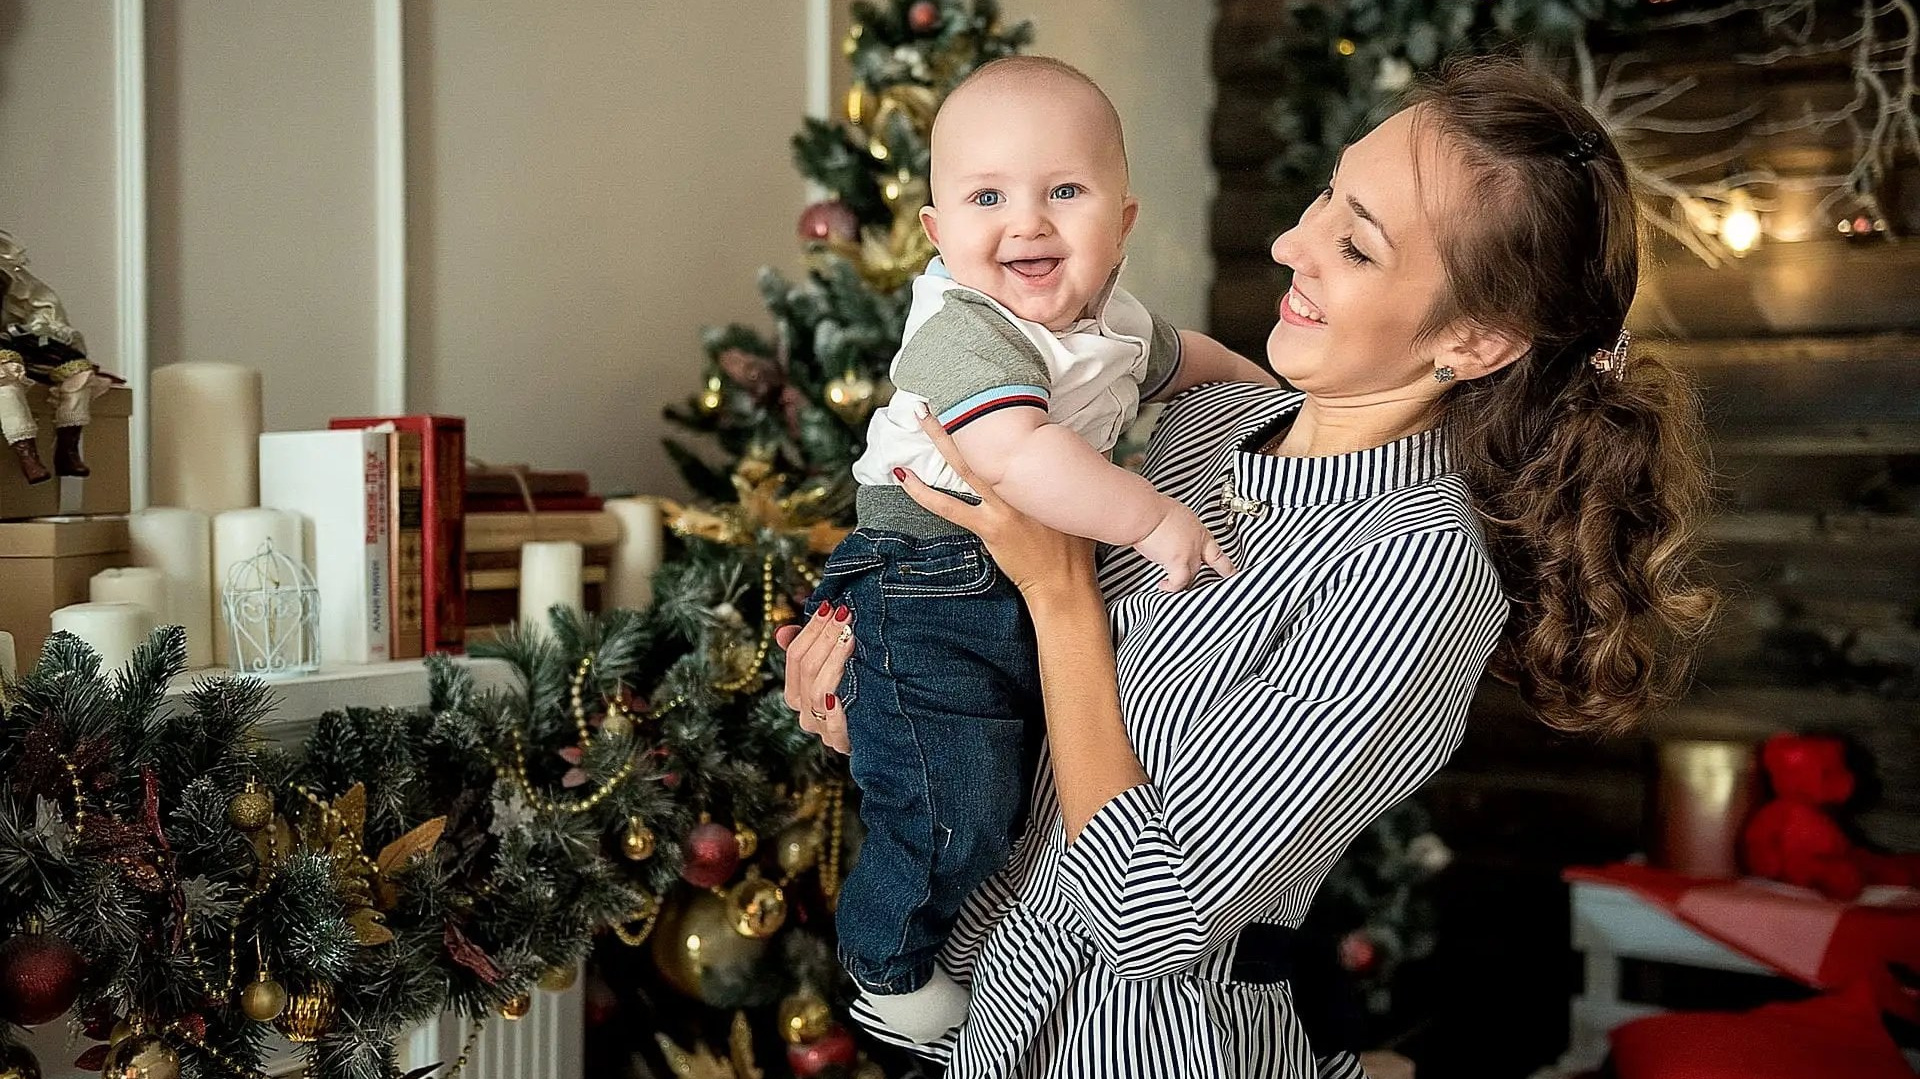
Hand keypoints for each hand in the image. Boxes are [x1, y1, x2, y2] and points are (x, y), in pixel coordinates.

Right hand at [775, 603, 852, 754]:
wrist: (888, 729)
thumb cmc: (856, 690)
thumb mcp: (833, 665)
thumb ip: (809, 647)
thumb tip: (781, 632)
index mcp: (797, 692)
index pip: (795, 656)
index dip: (810, 630)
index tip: (829, 607)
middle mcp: (805, 712)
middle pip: (807, 669)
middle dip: (825, 638)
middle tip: (844, 616)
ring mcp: (822, 729)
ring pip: (818, 691)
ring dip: (835, 661)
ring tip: (851, 638)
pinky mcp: (841, 743)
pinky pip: (834, 726)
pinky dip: (838, 710)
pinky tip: (844, 692)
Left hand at [893, 407, 1099, 606]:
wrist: (1065, 581)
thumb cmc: (1075, 544)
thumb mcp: (1081, 501)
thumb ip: (1086, 471)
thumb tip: (1098, 445)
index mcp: (1043, 475)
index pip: (1021, 435)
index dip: (1001, 410)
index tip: (985, 388)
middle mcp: (1022, 485)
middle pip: (988, 442)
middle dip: (966, 414)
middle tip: (943, 388)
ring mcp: (1002, 506)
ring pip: (965, 468)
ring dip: (940, 440)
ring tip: (920, 416)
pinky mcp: (988, 527)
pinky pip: (948, 507)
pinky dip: (922, 492)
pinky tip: (903, 476)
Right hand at [1132, 500, 1235, 590]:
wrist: (1146, 512)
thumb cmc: (1151, 509)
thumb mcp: (1171, 515)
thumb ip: (1175, 528)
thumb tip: (1167, 532)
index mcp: (1197, 529)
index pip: (1214, 549)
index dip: (1225, 564)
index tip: (1231, 572)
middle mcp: (1197, 541)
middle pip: (1203, 565)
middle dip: (1195, 572)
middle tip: (1190, 579)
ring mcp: (1190, 553)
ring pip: (1193, 575)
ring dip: (1182, 580)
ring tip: (1171, 583)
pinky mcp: (1178, 563)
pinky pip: (1179, 583)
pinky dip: (1171, 586)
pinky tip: (1163, 585)